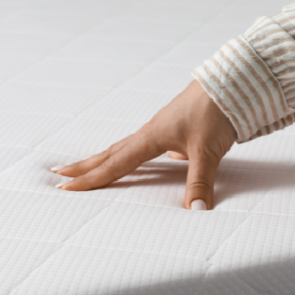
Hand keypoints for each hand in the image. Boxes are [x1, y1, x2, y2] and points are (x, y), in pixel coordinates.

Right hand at [52, 80, 237, 209]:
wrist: (234, 83)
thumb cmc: (217, 111)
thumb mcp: (208, 151)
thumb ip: (199, 183)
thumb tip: (194, 211)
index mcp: (151, 137)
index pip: (115, 163)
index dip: (91, 178)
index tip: (66, 186)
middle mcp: (151, 131)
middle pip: (111, 152)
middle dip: (86, 165)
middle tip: (60, 173)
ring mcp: (162, 127)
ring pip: (126, 147)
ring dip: (106, 158)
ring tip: (90, 166)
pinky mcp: (175, 126)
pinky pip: (145, 144)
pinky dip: (133, 153)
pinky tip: (142, 157)